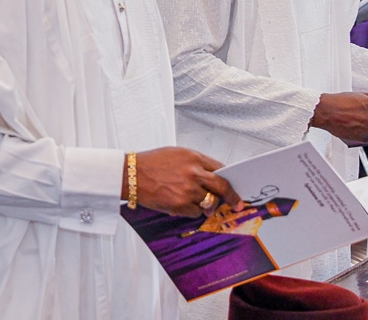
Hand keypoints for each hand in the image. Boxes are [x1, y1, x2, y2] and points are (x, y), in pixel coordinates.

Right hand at [128, 147, 243, 217]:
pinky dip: (193, 211)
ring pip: (209, 202)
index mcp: (194, 158)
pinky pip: (195, 212)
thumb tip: (213, 176)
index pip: (221, 170)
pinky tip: (182, 204)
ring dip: (207, 204)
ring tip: (196, 201)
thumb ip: (196, 164)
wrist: (131, 174)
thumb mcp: (177, 154)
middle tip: (236, 204)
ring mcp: (187, 190)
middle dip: (231, 197)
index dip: (230, 181)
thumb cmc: (152, 163)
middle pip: (222, 187)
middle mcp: (193, 173)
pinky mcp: (179, 205)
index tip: (236, 189)